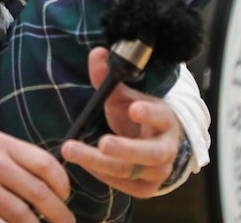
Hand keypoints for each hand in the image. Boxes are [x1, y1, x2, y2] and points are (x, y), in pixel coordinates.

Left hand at [59, 47, 181, 197]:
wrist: (152, 143)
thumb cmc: (136, 116)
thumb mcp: (124, 96)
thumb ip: (108, 77)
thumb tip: (97, 53)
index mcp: (165, 119)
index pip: (161, 116)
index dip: (149, 113)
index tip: (132, 107)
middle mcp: (167, 148)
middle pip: (151, 153)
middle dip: (125, 149)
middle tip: (102, 143)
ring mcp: (159, 171)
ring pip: (132, 171)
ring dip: (100, 163)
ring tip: (72, 150)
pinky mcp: (147, 188)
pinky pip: (125, 186)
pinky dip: (102, 176)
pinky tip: (83, 163)